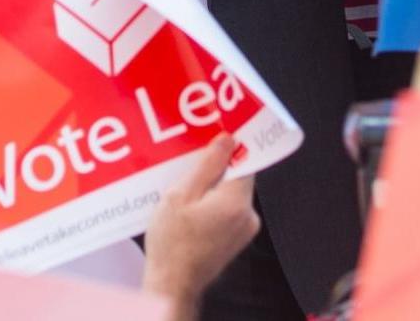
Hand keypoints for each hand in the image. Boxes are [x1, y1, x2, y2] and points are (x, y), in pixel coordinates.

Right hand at [142, 135, 259, 310]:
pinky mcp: (237, 240)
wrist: (172, 284)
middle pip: (239, 177)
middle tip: (191, 165)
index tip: (217, 135)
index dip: (231, 147)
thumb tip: (228, 140)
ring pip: (233, 194)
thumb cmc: (171, 243)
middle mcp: (248, 216)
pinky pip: (230, 210)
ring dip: (214, 188)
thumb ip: (207, 166)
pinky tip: (192, 208)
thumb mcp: (180, 195)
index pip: (245, 161)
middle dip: (217, 169)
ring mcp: (245, 231)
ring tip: (187, 189)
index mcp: (236, 203)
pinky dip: (214, 205)